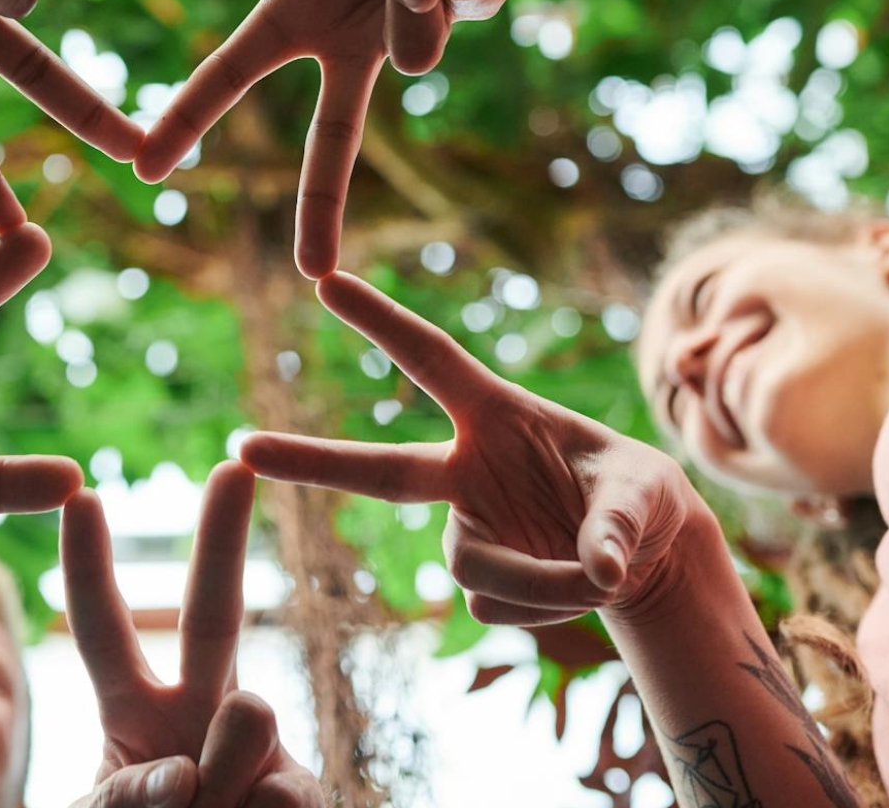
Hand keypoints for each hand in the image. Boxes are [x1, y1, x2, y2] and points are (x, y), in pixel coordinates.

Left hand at [63, 462, 323, 807]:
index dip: (89, 566)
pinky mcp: (306, 793)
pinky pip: (285, 794)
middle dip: (221, 536)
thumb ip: (124, 799)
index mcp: (133, 712)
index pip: (103, 630)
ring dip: (221, 778)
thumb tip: (190, 773)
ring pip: (248, 714)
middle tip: (230, 466)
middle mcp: (201, 711)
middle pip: (212, 612)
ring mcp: (260, 748)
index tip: (80, 495)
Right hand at [136, 0, 476, 278]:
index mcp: (301, 0)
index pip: (235, 69)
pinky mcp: (482, 3)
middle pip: (334, 134)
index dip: (189, 116)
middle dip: (321, 204)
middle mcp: (360, 24)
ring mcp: (423, 20)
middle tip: (313, 273)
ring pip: (415, 43)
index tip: (148, 167)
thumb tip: (417, 4)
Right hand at [240, 275, 701, 627]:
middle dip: (309, 462)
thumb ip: (617, 527)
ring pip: (475, 569)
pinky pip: (501, 609)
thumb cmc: (643, 497)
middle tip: (241, 448)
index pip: (429, 360)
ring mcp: (466, 529)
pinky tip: (584, 589)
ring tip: (601, 573)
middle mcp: (464, 470)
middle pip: (377, 472)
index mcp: (495, 414)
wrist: (648, 559)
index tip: (325, 280)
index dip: (380, 320)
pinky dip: (552, 605)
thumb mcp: (646, 495)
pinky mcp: (480, 583)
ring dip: (543, 580)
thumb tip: (599, 575)